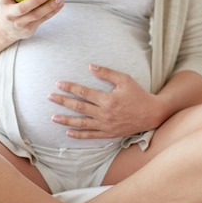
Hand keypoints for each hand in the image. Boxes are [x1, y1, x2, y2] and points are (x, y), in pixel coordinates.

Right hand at [0, 0, 64, 41]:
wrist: (5, 29)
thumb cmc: (10, 5)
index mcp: (3, 1)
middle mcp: (9, 13)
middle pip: (22, 8)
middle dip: (35, 0)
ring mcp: (19, 23)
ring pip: (36, 15)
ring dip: (49, 6)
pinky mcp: (28, 29)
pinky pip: (43, 19)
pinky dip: (53, 11)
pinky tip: (61, 4)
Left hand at [48, 65, 164, 139]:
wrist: (152, 114)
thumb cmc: (138, 94)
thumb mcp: (125, 79)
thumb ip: (107, 73)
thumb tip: (90, 67)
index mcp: (108, 100)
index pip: (84, 92)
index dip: (70, 88)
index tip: (58, 84)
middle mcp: (105, 114)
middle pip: (79, 108)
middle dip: (63, 102)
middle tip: (50, 97)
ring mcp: (106, 126)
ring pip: (81, 123)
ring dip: (66, 120)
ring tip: (53, 117)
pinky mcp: (108, 134)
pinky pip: (90, 135)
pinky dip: (79, 134)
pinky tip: (68, 132)